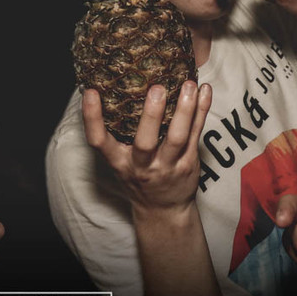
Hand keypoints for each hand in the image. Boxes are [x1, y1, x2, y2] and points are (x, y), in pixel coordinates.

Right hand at [83, 82, 210, 215]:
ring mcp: (167, 166)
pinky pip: (196, 134)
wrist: (163, 210)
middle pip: (145, 142)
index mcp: (119, 162)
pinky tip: (205, 90)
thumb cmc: (138, 177)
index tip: (91, 92)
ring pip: (178, 137)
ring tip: (188, 85)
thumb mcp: (121, 162)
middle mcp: (142, 166)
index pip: (99, 141)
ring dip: (185, 110)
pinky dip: (202, 110)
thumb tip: (111, 90)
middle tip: (157, 88)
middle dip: (152, 115)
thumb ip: (118, 134)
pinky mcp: (188, 164)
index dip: (92, 118)